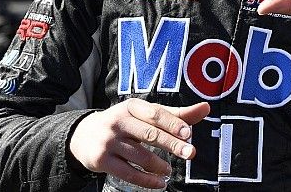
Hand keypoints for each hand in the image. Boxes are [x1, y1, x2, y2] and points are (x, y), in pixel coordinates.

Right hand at [69, 98, 209, 188]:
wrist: (83, 135)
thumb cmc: (125, 123)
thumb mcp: (146, 114)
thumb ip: (176, 114)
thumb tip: (206, 107)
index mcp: (132, 106)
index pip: (155, 114)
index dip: (173, 123)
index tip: (189, 133)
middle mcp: (119, 121)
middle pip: (150, 134)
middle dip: (172, 144)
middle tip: (190, 153)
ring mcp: (109, 141)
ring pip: (140, 156)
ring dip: (159, 166)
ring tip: (170, 170)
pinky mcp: (102, 160)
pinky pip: (128, 173)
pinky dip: (146, 180)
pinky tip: (160, 183)